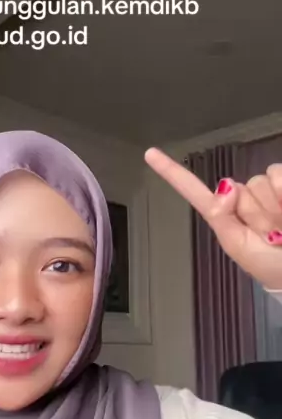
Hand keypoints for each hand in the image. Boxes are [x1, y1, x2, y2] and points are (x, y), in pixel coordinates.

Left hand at [145, 147, 281, 289]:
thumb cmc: (270, 265)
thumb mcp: (239, 247)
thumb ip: (224, 217)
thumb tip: (226, 186)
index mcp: (225, 215)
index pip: (195, 191)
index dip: (172, 172)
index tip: (149, 154)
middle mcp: (244, 197)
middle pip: (240, 188)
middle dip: (256, 212)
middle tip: (269, 234)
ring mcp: (267, 190)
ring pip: (261, 182)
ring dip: (274, 207)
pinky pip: (278, 175)